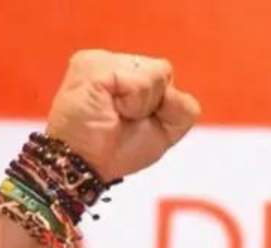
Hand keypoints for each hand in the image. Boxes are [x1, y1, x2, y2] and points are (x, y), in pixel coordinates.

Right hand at [44, 49, 200, 181]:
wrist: (85, 165)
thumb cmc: (118, 150)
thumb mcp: (165, 131)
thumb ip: (184, 109)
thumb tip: (173, 90)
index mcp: (123, 70)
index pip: (165, 74)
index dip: (161, 105)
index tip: (132, 120)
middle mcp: (109, 60)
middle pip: (163, 71)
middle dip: (153, 103)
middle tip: (121, 118)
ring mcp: (99, 60)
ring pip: (155, 73)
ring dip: (141, 105)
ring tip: (114, 114)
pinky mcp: (93, 66)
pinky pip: (140, 82)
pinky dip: (133, 104)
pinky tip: (110, 110)